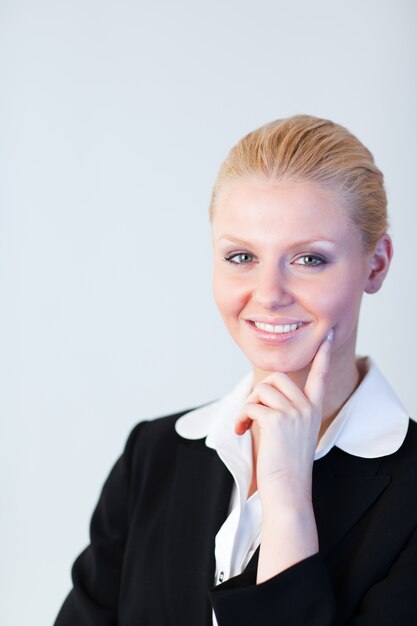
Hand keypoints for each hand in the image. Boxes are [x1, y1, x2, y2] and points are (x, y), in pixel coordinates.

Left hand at [235, 329, 332, 508]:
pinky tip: (241, 431)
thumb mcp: (291, 433)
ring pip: (261, 389)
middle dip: (258, 391)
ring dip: (247, 405)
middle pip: (277, 377)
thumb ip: (284, 411)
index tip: (326, 337)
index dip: (321, 356)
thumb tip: (261, 395)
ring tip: (244, 424)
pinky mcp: (277, 421)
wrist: (289, 492)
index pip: (320, 376)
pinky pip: (251, 405)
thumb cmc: (285, 466)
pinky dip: (240, 417)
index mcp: (313, 409)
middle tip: (251, 413)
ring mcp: (294, 413)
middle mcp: (307, 408)